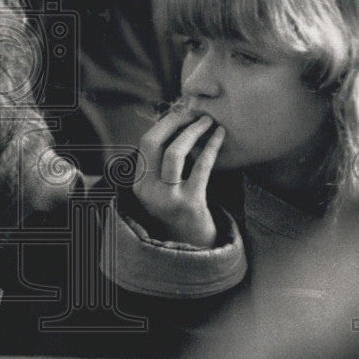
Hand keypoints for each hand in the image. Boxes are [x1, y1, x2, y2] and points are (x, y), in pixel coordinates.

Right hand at [133, 108, 226, 247]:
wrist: (193, 246)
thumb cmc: (180, 209)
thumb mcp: (162, 188)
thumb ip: (162, 163)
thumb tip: (175, 122)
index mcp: (138, 184)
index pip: (146, 143)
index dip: (165, 123)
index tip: (181, 112)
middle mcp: (148, 190)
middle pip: (155, 143)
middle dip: (176, 122)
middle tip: (195, 113)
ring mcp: (167, 198)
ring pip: (175, 153)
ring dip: (193, 131)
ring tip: (208, 122)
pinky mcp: (190, 203)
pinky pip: (201, 167)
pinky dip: (212, 146)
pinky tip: (220, 136)